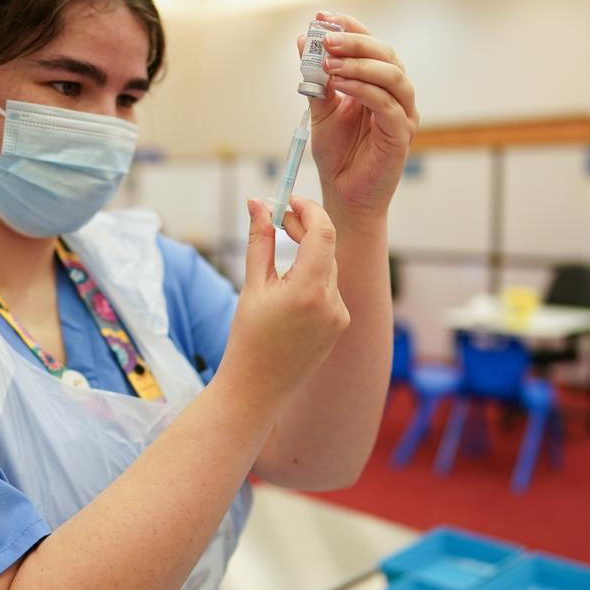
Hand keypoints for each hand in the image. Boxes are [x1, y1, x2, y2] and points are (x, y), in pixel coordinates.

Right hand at [220, 197, 350, 406]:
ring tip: (280, 253)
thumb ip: (259, 240)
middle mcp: (332, 303)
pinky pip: (330, 290)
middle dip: (305, 229)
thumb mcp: (252, 285)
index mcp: (308, 290)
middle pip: (326, 249)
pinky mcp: (341, 325)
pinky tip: (289, 289)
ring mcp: (340, 316)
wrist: (257, 390)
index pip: (323, 233)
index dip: (309, 210)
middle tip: (279, 218)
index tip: (290, 200)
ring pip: (329, 268)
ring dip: (308, 254)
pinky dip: (313, 278)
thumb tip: (257, 203)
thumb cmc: (248, 339)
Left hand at [298, 11, 418, 222]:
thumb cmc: (337, 154)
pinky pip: (387, 105)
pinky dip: (363, 90)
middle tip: (325, 40)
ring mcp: (403, 113)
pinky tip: (340, 85)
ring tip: (329, 64)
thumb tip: (301, 41)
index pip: (371, 45)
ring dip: (359, 65)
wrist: (343, 194)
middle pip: (386, 55)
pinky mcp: (401, 134)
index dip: (349, 27)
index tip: (322, 17)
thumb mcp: (320, 110)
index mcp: (378, 83)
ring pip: (393, 76)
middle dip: (354, 43)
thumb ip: (315, 78)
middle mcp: (396, 94)